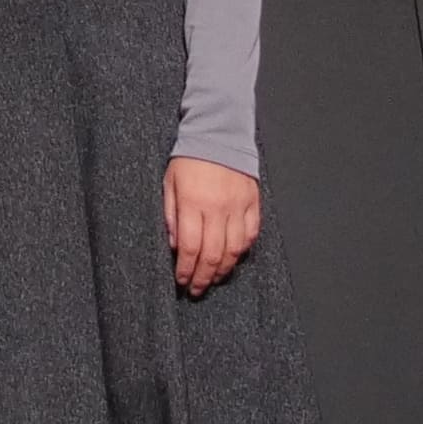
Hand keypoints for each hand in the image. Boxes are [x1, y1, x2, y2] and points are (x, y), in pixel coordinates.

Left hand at [164, 157, 260, 296]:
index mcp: (193, 202)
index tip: (182, 281)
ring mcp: (238, 206)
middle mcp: (217, 207)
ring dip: (224, 270)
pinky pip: (251, 234)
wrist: (219, 133)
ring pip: (234, 249)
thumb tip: (175, 246)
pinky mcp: (253, 202)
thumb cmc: (189, 159)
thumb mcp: (169, 183)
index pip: (190, 247)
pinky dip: (243, 250)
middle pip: (213, 254)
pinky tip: (233, 258)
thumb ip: (171, 215)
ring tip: (214, 279)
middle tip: (197, 290)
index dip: (186, 269)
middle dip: (203, 277)